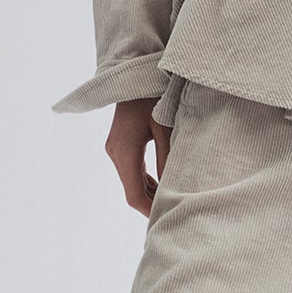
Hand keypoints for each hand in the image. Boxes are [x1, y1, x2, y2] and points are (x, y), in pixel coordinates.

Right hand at [105, 97, 171, 217]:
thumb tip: (174, 189)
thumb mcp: (166, 129)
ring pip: (132, 182)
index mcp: (125, 152)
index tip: (168, 218)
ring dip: (150, 192)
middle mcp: (115, 154)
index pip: (134, 195)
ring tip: (173, 200)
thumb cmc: (154, 97)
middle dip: (152, 204)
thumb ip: (168, 160)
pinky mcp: (119, 145)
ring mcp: (115, 150)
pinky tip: (164, 183)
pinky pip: (132, 170)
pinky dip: (147, 180)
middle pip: (132, 191)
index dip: (150, 210)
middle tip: (176, 213)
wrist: (133, 73)